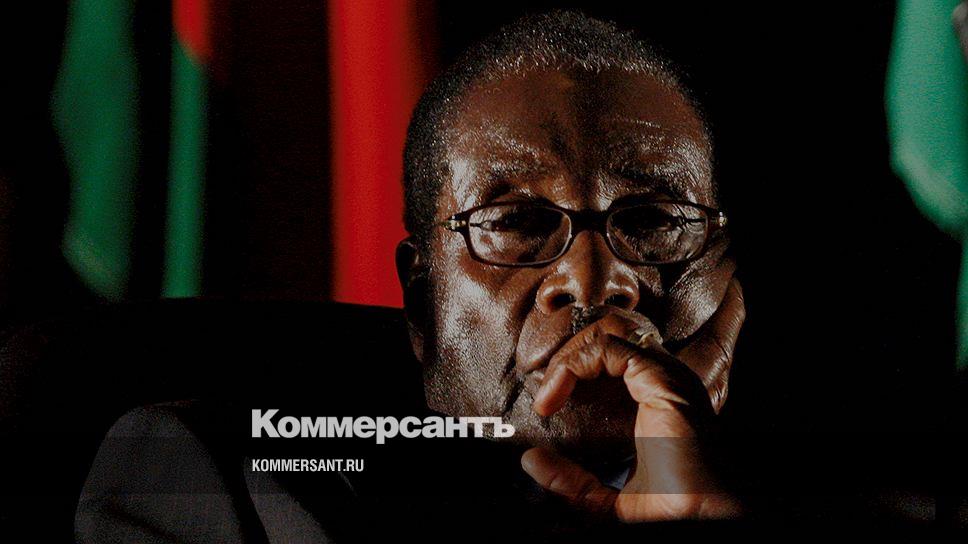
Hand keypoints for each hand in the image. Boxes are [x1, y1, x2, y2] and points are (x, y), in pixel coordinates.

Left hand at [521, 279, 745, 520]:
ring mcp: (666, 376)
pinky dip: (572, 364)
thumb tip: (532, 461)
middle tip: (544, 394)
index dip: (573, 372)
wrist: (700, 521)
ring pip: (608, 333)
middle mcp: (664, 383)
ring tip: (548, 391)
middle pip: (609, 339)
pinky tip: (555, 395)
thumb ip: (571, 482)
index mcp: (657, 403)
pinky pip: (608, 346)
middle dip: (568, 357)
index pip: (612, 360)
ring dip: (569, 356)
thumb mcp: (606, 500)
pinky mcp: (662, 378)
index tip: (546, 408)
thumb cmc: (673, 512)